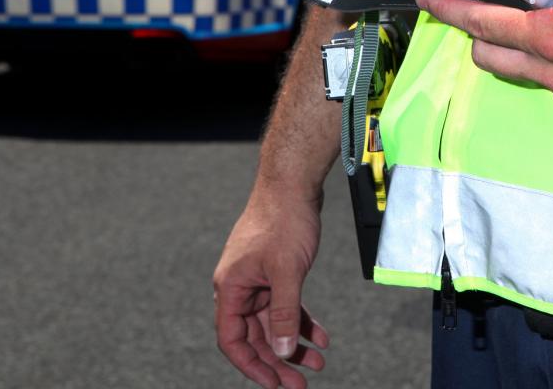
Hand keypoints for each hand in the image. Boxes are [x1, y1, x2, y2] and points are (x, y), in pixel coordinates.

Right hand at [213, 192, 328, 388]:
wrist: (292, 183)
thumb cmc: (284, 221)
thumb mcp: (287, 272)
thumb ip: (284, 313)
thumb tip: (283, 351)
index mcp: (230, 288)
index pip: (232, 340)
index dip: (252, 366)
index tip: (275, 384)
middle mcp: (239, 287)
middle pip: (255, 335)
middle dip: (279, 360)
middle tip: (301, 383)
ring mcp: (258, 279)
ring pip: (274, 322)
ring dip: (295, 343)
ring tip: (318, 363)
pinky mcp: (276, 271)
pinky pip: (287, 304)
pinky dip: (303, 320)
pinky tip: (321, 337)